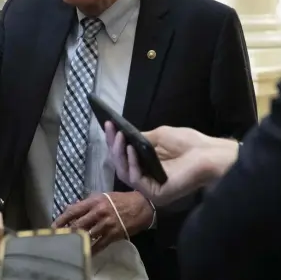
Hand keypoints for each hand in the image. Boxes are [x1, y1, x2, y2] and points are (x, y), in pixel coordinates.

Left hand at [52, 192, 153, 253]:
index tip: (53, 226)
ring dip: (77, 241)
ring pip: (87, 235)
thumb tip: (69, 208)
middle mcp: (99, 212)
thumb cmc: (120, 199)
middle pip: (78, 224)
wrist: (141, 206)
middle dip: (66, 231)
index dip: (62, 218)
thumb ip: (86, 203)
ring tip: (68, 246)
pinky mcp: (113, 235)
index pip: (74, 210)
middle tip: (57, 238)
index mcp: (94, 201)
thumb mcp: (102, 196)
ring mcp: (106, 224)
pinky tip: (84, 253)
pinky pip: (99, 245)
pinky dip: (91, 250)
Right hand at [105, 123, 238, 205]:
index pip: (125, 157)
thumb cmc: (189, 144)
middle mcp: (147, 179)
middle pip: (121, 166)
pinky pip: (137, 179)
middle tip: (110, 129)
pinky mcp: (156, 194)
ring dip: (119, 153)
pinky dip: (132, 163)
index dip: (115, 142)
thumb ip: (140, 139)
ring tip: (119, 136)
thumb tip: (121, 136)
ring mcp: (150, 188)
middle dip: (113, 146)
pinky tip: (131, 149)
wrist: (211, 154)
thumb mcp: (159, 137)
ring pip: (125, 173)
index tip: (108, 125)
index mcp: (148, 167)